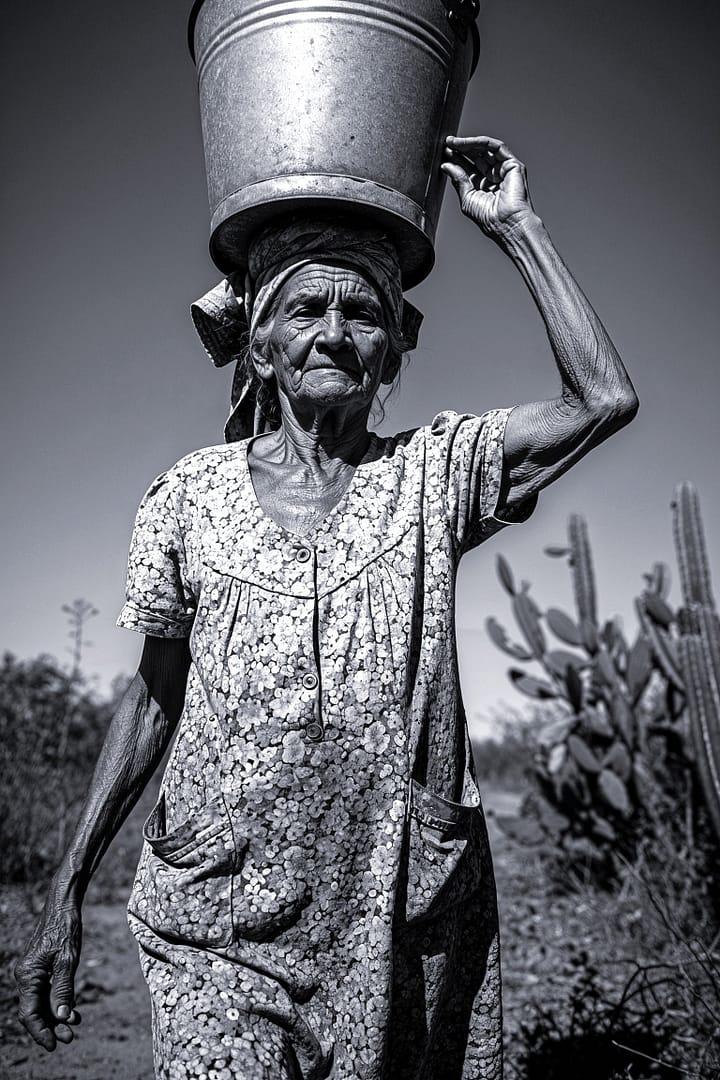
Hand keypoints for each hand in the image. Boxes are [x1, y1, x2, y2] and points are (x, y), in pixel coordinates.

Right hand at [15, 897, 81, 1050]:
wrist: (62, 905)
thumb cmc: (65, 928)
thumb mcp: (68, 960)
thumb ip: (64, 989)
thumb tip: (61, 1016)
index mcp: (28, 975)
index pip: (30, 1013)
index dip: (41, 1032)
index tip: (55, 1045)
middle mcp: (25, 976)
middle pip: (34, 1011)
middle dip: (51, 1026)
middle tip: (70, 1038)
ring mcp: (32, 972)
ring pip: (40, 1002)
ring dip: (55, 1015)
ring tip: (74, 1025)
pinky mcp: (40, 968)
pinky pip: (45, 991)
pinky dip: (57, 1002)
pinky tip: (71, 1010)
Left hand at [441, 136, 536, 243]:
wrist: (507, 224)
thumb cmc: (491, 219)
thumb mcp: (467, 198)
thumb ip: (458, 180)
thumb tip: (446, 166)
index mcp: (484, 187)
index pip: (469, 168)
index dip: (457, 159)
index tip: (444, 153)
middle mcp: (494, 177)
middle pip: (476, 156)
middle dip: (461, 149)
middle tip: (447, 144)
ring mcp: (504, 169)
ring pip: (485, 149)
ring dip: (468, 144)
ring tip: (453, 142)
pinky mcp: (513, 164)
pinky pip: (495, 147)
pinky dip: (480, 142)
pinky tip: (466, 143)